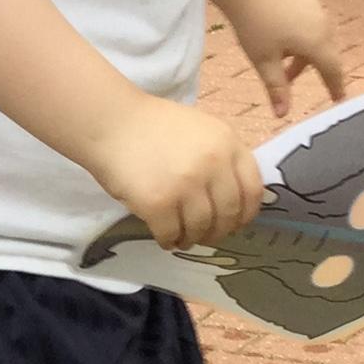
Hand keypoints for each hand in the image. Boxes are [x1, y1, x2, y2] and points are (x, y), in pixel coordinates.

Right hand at [89, 95, 262, 249]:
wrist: (110, 122)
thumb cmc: (153, 125)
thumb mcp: (201, 130)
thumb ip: (221, 157)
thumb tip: (233, 198)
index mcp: (227, 143)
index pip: (253, 190)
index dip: (246, 213)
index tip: (235, 222)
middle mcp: (213, 164)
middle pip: (228, 214)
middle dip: (218, 231)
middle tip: (206, 235)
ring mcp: (186, 185)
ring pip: (201, 228)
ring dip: (193, 238)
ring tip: (183, 238)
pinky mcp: (158, 203)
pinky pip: (171, 234)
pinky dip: (169, 241)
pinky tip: (165, 238)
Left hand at [224, 0, 342, 116]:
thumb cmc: (254, 25)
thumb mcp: (264, 61)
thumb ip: (277, 88)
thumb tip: (283, 115)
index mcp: (317, 43)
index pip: (333, 71)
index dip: (335, 87)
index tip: (338, 100)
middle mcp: (323, 25)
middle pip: (325, 54)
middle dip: (311, 70)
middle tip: (288, 81)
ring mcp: (316, 8)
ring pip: (317, 38)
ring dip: (303, 54)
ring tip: (277, 60)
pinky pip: (310, 23)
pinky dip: (301, 36)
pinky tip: (279, 37)